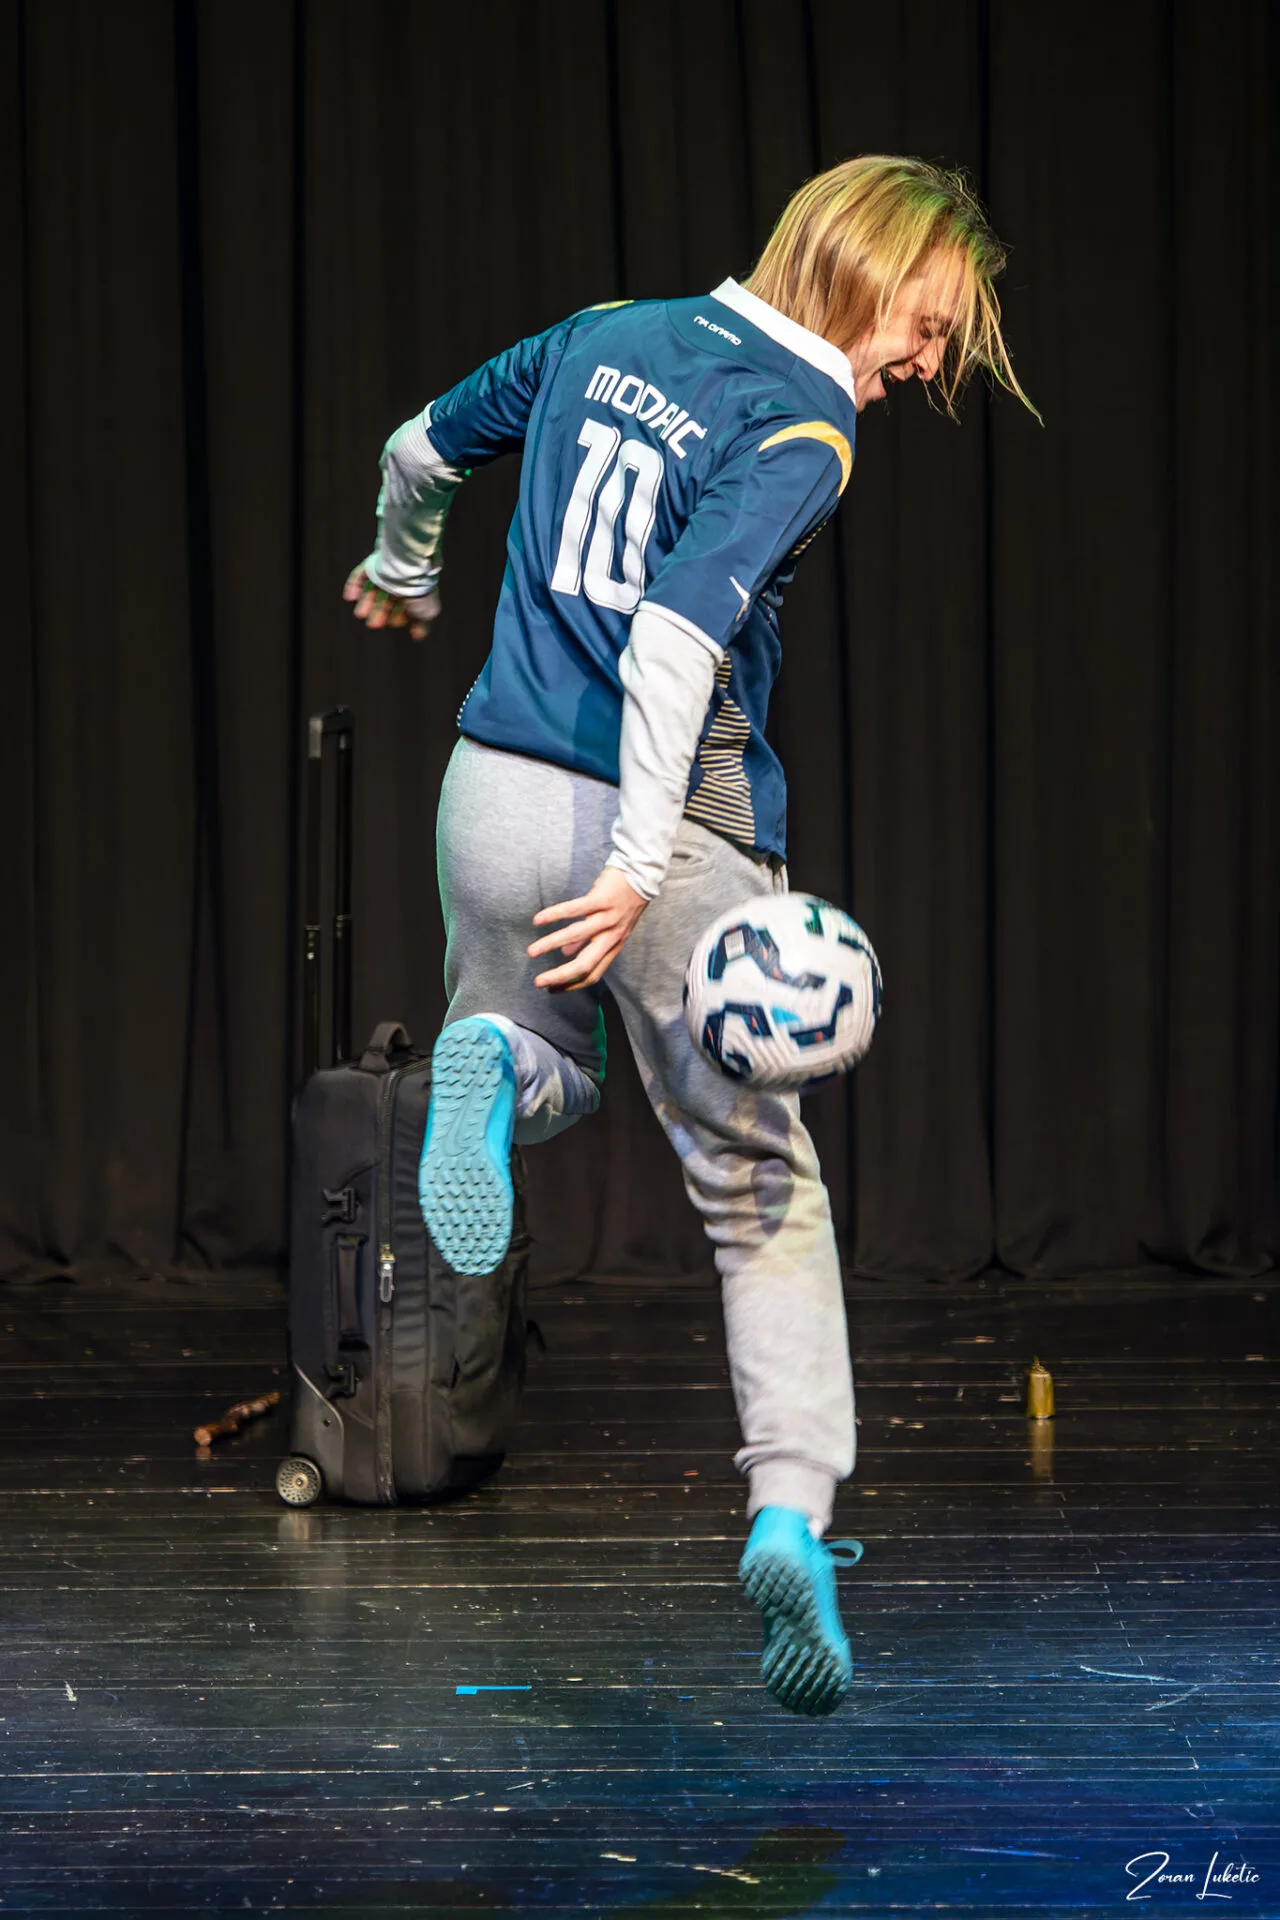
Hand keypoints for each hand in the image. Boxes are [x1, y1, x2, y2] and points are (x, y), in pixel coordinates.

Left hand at [343, 563, 439, 640]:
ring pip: (372, 589)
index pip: (403, 606)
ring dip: (366, 602)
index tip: (393, 623)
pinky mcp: (372, 563)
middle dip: (379, 613)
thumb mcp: (427, 613)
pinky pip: (360, 575)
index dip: (397, 616)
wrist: (408, 567)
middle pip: (386, 599)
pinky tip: (350, 597)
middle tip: (373, 625)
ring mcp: (385, 572)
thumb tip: (417, 636)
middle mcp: (399, 581)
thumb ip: (422, 625)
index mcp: (413, 591)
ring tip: (360, 614)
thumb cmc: (419, 591)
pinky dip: (354, 586)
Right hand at [527, 867, 647, 991]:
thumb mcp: (610, 926)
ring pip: (576, 936)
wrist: (642, 873)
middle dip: (560, 976)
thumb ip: (587, 941)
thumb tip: (566, 955)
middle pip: (585, 964)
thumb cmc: (623, 901)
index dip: (572, 985)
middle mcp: (612, 936)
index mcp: (614, 945)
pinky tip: (538, 921)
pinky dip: (555, 915)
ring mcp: (608, 918)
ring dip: (550, 945)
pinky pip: (575, 909)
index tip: (552, 990)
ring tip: (532, 952)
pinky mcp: (602, 899)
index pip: (593, 974)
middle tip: (539, 982)